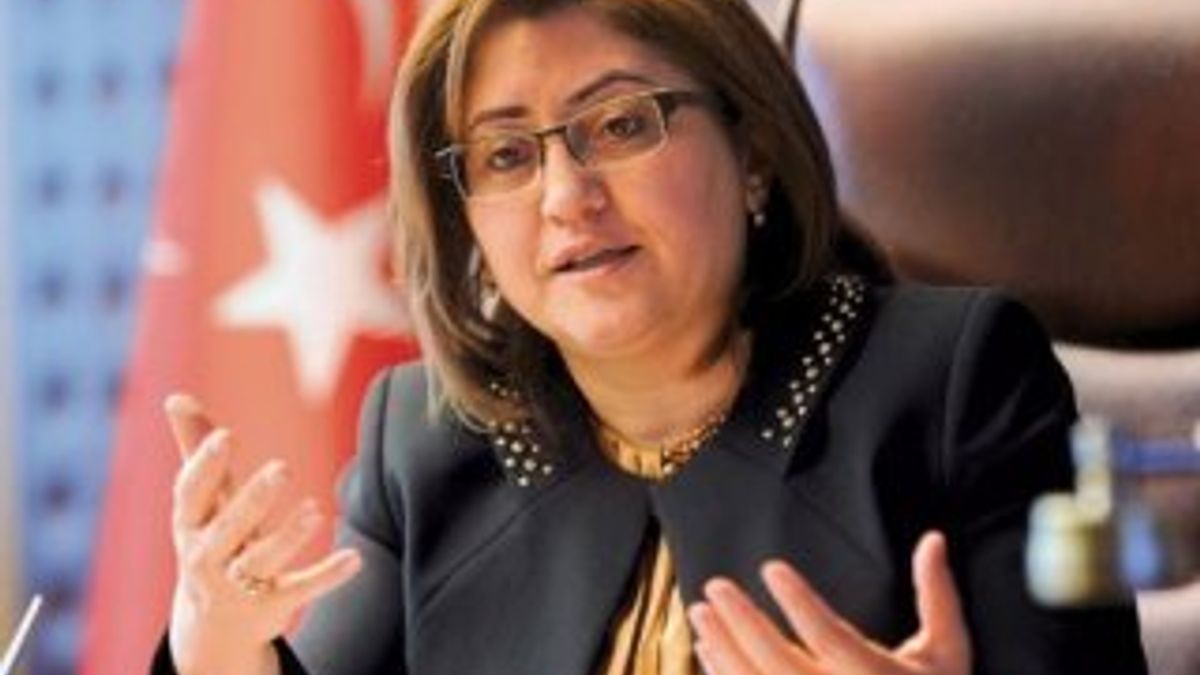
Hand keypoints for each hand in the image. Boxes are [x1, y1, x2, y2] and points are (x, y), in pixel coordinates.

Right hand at [165, 394, 361, 674]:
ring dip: (290, 536)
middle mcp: (207, 558)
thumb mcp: (201, 500)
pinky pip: (301, 588)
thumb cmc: (211, 538)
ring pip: (263, 560)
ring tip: (317, 510)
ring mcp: (238, 584)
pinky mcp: (271, 605)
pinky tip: (356, 558)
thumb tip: (175, 396)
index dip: (205, 467)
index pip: (190, 495)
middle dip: (253, 500)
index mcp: (189, 525)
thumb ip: (194, 448)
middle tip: (283, 468)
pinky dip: (327, 575)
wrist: (215, 622)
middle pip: (228, 529)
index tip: (226, 436)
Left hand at [687, 531, 969, 674]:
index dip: (799, 602)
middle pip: (779, 661)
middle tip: (714, 586)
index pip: (830, 636)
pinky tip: (708, 651)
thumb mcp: (949, 653)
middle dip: (743, 622)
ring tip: (700, 614)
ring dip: (723, 649)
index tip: (771, 568)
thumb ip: (938, 596)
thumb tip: (933, 538)